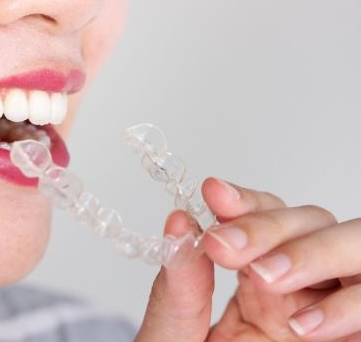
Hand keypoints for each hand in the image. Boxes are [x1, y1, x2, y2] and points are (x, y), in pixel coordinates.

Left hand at [135, 178, 360, 341]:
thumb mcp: (178, 337)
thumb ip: (179, 288)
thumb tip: (179, 223)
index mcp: (257, 279)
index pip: (263, 217)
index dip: (244, 201)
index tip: (213, 195)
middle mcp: (300, 287)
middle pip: (310, 222)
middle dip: (269, 226)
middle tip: (224, 246)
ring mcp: (332, 312)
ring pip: (354, 248)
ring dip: (313, 254)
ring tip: (264, 277)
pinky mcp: (354, 338)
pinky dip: (349, 306)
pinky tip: (303, 325)